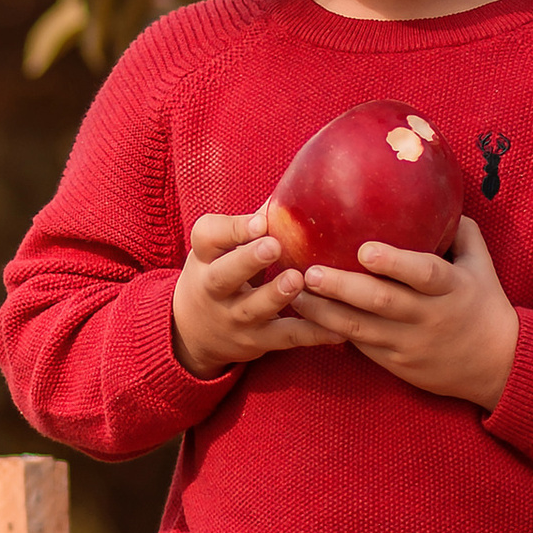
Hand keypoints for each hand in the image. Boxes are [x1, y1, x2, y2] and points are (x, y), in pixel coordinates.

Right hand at [171, 212, 321, 379]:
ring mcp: (235, 318)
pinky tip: (337, 329)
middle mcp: (215, 289)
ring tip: (298, 279)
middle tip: (274, 245)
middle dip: (248, 260)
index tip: (259, 221)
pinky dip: (312, 334)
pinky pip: (285, 337)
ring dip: (277, 295)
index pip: (208, 237)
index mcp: (207, 257)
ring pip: (254, 309)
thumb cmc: (220, 274)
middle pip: (224, 275)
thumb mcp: (222, 249)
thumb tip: (295, 190)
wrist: (195, 332)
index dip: (232, 229)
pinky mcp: (257, 342)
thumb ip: (254, 224)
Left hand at [296, 217, 520, 412]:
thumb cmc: (486, 306)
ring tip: (294, 294)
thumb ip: (462, 232)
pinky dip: (333, 333)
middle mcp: (429, 317)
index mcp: (451, 287)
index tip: (364, 249)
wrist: (498, 367)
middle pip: (382, 302)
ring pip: (362, 329)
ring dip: (325, 312)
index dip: (394, 262)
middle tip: (308, 271)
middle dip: (342, 287)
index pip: (423, 273)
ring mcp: (410, 343)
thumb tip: (439, 195)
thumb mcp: (482, 266)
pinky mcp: (396, 364)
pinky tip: (308, 318)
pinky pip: (361, 348)